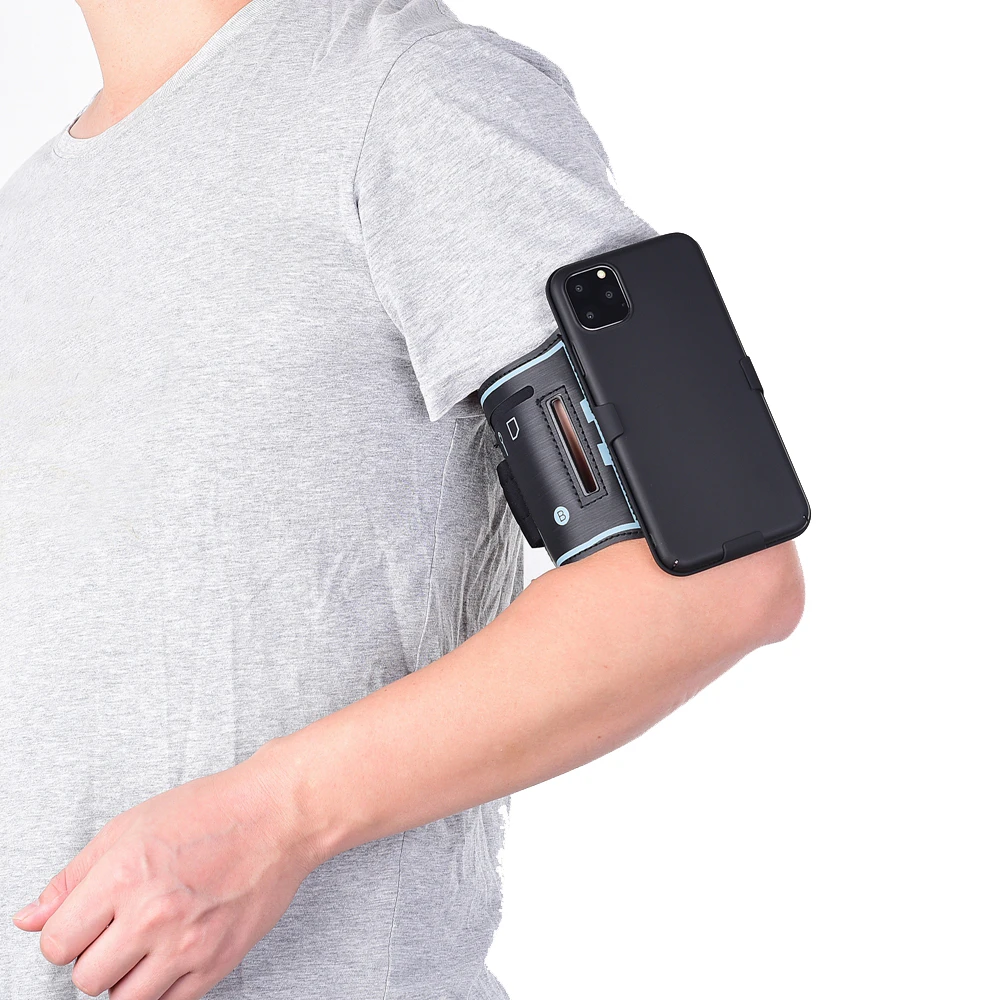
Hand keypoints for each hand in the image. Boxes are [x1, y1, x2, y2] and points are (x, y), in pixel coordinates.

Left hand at [10, 748, 313, 998]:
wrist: (278, 816)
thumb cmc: (210, 811)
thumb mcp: (130, 826)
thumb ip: (74, 877)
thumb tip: (29, 919)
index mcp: (124, 875)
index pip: (56, 943)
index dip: (66, 933)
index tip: (84, 922)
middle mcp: (153, 914)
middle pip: (86, 977)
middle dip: (96, 955)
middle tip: (121, 927)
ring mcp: (188, 943)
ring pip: (123, 999)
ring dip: (126, 976)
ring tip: (147, 942)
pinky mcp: (218, 961)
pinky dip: (162, 987)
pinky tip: (172, 953)